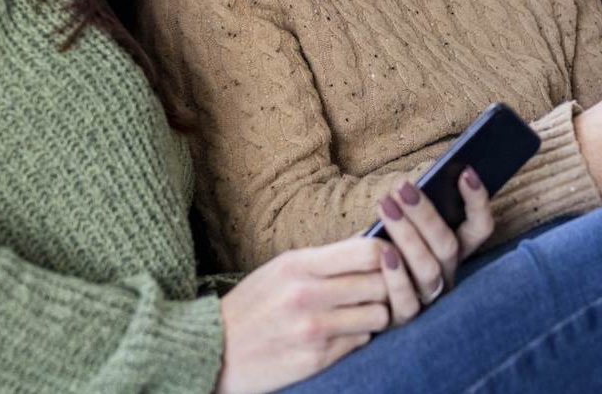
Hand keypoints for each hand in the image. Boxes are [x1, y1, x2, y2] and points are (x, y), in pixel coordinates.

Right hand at [216, 238, 392, 393]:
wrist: (214, 350)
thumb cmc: (253, 305)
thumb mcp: (282, 269)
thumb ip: (326, 258)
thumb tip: (374, 241)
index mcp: (298, 265)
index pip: (368, 252)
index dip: (386, 254)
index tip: (384, 259)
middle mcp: (307, 295)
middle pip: (381, 283)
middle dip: (385, 285)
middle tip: (376, 288)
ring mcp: (313, 330)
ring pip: (378, 315)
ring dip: (374, 314)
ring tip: (357, 312)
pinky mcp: (316, 359)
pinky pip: (361, 342)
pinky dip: (357, 336)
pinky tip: (339, 333)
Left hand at [372, 168, 493, 326]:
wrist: (347, 292)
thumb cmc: (374, 245)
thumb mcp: (395, 224)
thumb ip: (409, 209)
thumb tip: (411, 183)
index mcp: (453, 250)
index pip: (480, 227)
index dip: (477, 201)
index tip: (465, 171)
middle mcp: (447, 276)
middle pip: (448, 245)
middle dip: (426, 214)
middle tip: (403, 186)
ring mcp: (429, 300)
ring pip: (429, 269)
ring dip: (407, 235)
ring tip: (385, 205)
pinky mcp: (405, 320)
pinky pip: (406, 300)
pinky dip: (396, 275)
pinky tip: (383, 251)